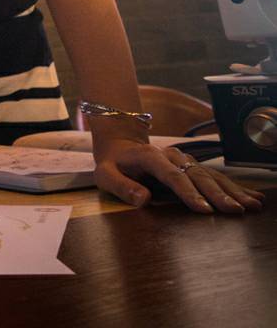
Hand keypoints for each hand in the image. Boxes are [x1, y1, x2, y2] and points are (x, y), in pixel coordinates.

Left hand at [92, 138, 265, 213]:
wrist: (120, 146)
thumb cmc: (112, 165)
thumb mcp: (105, 175)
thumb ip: (122, 187)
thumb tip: (143, 200)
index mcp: (150, 157)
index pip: (172, 176)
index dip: (188, 193)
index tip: (204, 210)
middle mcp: (172, 156)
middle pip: (197, 175)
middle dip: (217, 194)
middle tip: (234, 211)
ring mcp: (184, 160)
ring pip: (211, 175)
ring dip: (232, 191)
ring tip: (251, 205)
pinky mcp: (192, 166)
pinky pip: (215, 176)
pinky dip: (234, 187)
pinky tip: (253, 196)